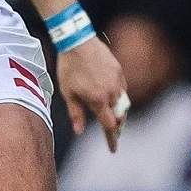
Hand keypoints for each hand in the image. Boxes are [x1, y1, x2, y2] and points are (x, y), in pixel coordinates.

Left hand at [56, 37, 129, 152]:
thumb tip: (79, 132)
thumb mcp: (67, 93)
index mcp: (98, 100)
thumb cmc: (69, 68)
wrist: (77, 41)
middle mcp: (112, 92)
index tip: (112, 149)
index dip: (111, 139)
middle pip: (120, 116)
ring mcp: (117, 81)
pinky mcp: (119, 71)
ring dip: (119, 113)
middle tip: (114, 136)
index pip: (109, 126)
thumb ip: (76, 114)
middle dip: (117, 128)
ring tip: (114, 119)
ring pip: (123, 103)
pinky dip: (119, 97)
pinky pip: (122, 89)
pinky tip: (112, 98)